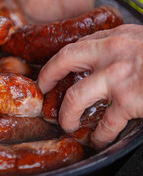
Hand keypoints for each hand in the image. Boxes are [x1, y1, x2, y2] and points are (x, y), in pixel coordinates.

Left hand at [37, 24, 142, 148]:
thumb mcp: (140, 39)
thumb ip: (120, 45)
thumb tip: (103, 55)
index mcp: (116, 37)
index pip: (76, 46)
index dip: (59, 61)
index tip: (52, 71)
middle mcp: (112, 52)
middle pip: (65, 61)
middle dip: (48, 76)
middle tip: (44, 89)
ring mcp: (118, 76)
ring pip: (75, 97)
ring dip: (68, 114)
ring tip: (67, 124)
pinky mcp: (130, 100)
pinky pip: (107, 122)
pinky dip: (100, 134)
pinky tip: (99, 139)